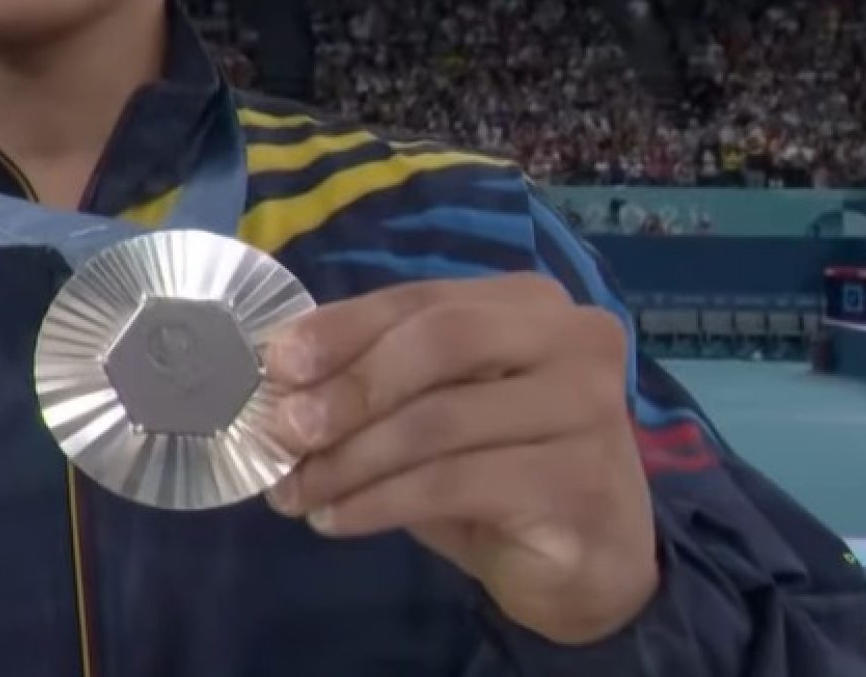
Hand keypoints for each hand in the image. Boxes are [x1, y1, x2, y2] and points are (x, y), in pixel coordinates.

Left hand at [262, 274, 659, 645]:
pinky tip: (338, 520)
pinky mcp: (580, 483)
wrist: (588, 566)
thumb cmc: (497, 472)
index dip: (342, 327)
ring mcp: (588, 409)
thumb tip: (280, 381)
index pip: (420, 298)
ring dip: (351, 460)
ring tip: (295, 491)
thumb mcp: (432, 412)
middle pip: (439, 342)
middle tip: (285, 430)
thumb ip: (377, 383)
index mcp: (527, 302)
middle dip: (350, 386)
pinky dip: (381, 502)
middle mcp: (571, 339)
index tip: (276, 364)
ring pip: (439, 421)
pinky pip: (454, 483)